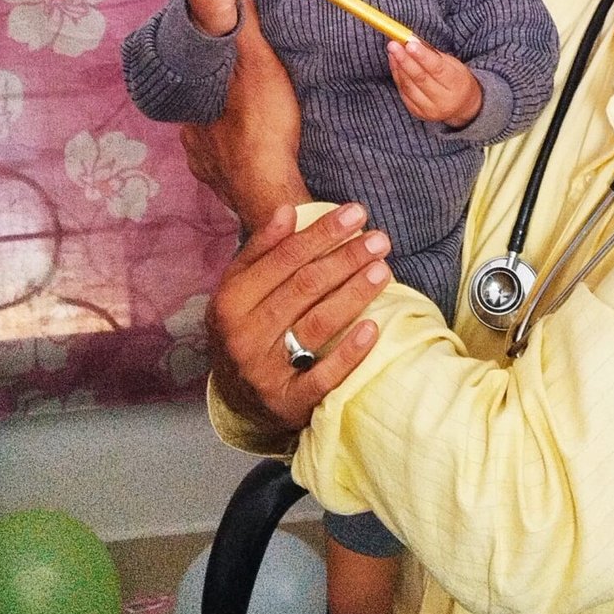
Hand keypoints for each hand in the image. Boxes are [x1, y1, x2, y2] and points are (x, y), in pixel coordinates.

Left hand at [180, 0, 305, 231]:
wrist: (268, 191)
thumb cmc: (265, 128)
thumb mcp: (261, 67)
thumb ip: (247, 32)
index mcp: (194, 100)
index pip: (197, 76)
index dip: (214, 68)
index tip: (230, 66)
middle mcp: (189, 131)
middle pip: (202, 105)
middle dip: (218, 98)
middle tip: (244, 96)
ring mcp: (200, 159)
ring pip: (207, 134)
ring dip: (223, 128)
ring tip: (249, 124)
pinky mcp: (212, 180)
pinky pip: (216, 162)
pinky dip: (228, 154)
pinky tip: (245, 152)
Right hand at [204, 199, 390, 432]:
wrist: (235, 398)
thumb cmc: (246, 328)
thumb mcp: (241, 288)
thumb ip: (263, 250)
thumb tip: (288, 210)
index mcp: (231, 301)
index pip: (282, 258)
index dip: (321, 233)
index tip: (356, 213)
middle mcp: (243, 336)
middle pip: (303, 288)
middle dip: (345, 259)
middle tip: (380, 240)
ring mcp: (264, 371)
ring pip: (316, 325)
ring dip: (353, 295)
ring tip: (383, 270)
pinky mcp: (287, 403)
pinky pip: (323, 376)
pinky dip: (349, 352)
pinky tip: (373, 328)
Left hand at [387, 40, 483, 127]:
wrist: (462, 107)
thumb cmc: (457, 80)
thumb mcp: (453, 65)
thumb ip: (433, 54)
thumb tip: (411, 41)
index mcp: (457, 85)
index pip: (437, 69)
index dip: (422, 56)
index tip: (409, 44)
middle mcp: (444, 100)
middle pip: (420, 78)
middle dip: (405, 60)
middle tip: (394, 45)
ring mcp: (430, 110)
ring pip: (409, 86)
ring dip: (398, 66)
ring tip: (392, 51)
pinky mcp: (417, 113)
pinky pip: (403, 92)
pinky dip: (397, 76)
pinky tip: (394, 63)